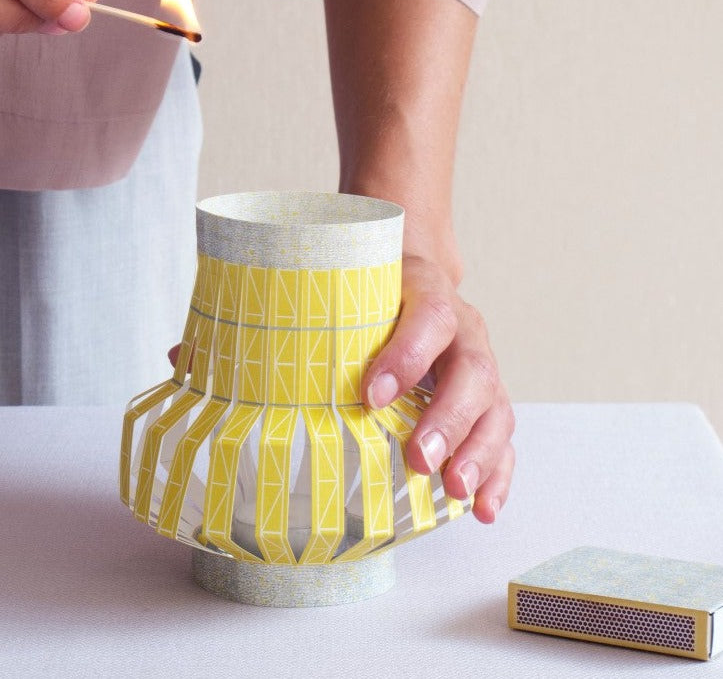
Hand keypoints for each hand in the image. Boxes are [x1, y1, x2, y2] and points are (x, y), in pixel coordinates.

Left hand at [363, 254, 514, 522]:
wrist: (415, 282)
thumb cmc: (377, 295)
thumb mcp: (358, 292)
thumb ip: (339, 317)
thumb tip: (286, 363)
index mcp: (430, 292)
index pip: (431, 317)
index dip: (407, 357)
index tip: (371, 397)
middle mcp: (465, 330)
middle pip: (473, 371)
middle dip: (448, 420)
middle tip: (420, 459)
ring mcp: (482, 366)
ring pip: (495, 408)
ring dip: (478, 453)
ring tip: (455, 489)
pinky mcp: (488, 400)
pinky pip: (501, 437)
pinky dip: (496, 475)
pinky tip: (481, 507)